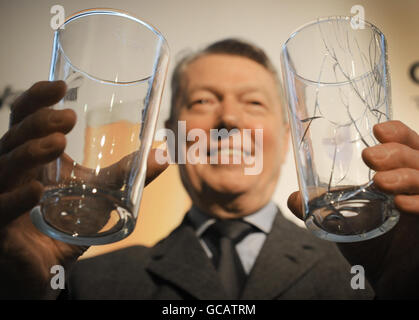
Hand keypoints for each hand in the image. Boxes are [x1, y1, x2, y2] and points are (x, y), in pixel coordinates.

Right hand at [0, 81, 167, 298]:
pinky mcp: (0, 226)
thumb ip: (130, 174)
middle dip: (38, 122)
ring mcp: (3, 196)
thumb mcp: (104, 193)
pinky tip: (38, 190)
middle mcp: (14, 170)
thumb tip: (165, 153)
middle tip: (68, 118)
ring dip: (29, 151)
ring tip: (58, 142)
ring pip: (4, 166)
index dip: (35, 98)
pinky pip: (0, 208)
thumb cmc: (70, 222)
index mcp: (33, 156)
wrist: (50, 265)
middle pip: (13, 135)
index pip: (25, 118)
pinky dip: (15, 199)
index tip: (59, 86)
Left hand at [287, 120, 418, 298]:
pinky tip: (401, 204)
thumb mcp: (342, 221)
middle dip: (398, 152)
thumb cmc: (371, 243)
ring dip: (407, 175)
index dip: (399, 134)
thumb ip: (317, 207)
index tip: (378, 130)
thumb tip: (292, 198)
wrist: (388, 278)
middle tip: (370, 157)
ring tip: (379, 181)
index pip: (409, 146)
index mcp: (404, 176)